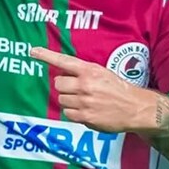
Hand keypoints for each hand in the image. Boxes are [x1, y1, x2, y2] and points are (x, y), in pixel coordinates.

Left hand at [30, 47, 157, 133]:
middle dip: (65, 86)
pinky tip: (87, 110)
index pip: (64, 61)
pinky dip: (74, 113)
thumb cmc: (118, 89)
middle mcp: (85, 84)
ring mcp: (85, 102)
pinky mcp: (86, 117)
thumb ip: (82, 72)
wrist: (135, 107)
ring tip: (85, 101)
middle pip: (58, 83)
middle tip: (78, 89)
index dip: (46, 55)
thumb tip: (63, 72)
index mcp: (90, 70)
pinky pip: (68, 114)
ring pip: (61, 100)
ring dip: (69, 101)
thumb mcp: (102, 73)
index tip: (32, 51)